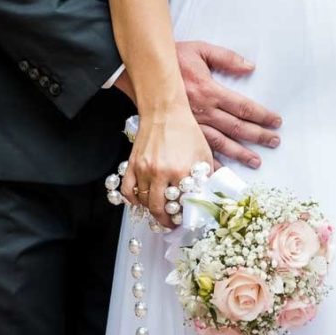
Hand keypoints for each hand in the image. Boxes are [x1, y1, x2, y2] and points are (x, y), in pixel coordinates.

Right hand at [114, 41, 280, 166]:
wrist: (144, 70)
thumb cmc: (173, 58)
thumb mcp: (200, 49)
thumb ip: (226, 58)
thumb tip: (250, 67)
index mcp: (209, 89)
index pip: (243, 106)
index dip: (262, 115)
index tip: (276, 121)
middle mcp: (202, 110)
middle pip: (236, 127)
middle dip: (258, 136)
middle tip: (274, 141)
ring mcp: (190, 124)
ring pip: (220, 142)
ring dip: (239, 153)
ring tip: (256, 161)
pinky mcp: (179, 132)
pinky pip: (197, 150)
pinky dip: (210, 162)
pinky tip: (221, 171)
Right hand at [120, 106, 212, 229]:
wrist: (165, 111)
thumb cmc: (186, 131)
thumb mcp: (204, 154)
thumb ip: (206, 177)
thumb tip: (207, 197)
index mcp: (182, 171)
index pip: (182, 206)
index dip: (183, 216)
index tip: (185, 220)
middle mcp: (162, 173)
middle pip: (160, 209)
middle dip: (166, 221)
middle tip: (171, 223)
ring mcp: (144, 169)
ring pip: (144, 202)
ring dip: (151, 210)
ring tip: (159, 211)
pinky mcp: (132, 164)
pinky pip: (127, 190)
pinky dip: (133, 200)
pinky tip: (141, 200)